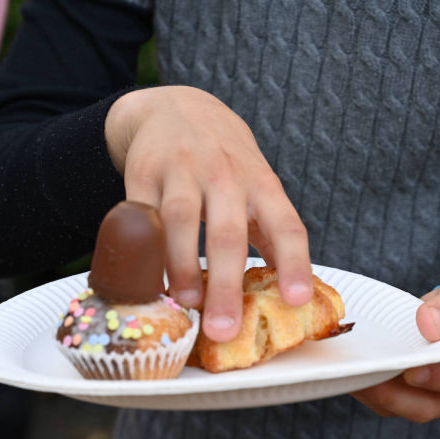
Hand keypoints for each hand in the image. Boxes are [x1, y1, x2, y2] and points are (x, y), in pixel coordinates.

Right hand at [105, 86, 312, 341]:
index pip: (286, 225)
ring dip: (181, 265)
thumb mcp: (258, 184)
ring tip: (186, 303)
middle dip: (227, 284)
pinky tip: (146, 277)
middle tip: (224, 329)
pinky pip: (141, 214)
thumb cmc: (225, 160)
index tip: (297, 300)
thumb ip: (270, 232)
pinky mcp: (143, 171)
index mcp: (261, 183)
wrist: (176, 108)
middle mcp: (225, 173)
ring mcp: (181, 170)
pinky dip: (143, 248)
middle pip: (228, 231)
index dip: (294, 263)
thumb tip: (290, 291)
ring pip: (179, 219)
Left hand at [351, 258, 439, 422]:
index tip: (413, 370)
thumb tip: (429, 325)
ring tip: (348, 372)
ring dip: (375, 393)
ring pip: (405, 406)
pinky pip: (391, 398)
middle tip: (364, 373)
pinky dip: (369, 387)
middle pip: (430, 405)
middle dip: (394, 396)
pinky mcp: (416, 387)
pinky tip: (350, 368)